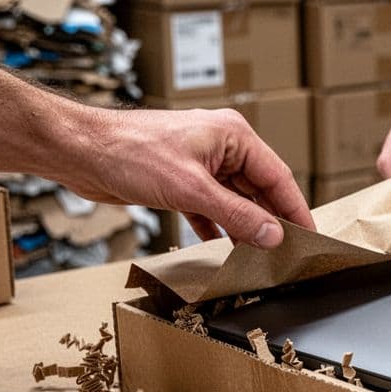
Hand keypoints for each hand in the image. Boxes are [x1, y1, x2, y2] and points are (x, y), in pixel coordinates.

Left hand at [57, 107, 313, 247]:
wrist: (80, 151)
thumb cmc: (129, 152)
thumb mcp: (191, 189)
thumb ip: (236, 214)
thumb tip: (272, 235)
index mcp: (233, 135)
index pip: (278, 176)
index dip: (295, 209)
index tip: (309, 237)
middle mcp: (221, 146)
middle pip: (259, 189)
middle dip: (271, 221)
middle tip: (287, 253)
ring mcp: (200, 163)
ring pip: (236, 200)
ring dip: (245, 226)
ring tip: (260, 256)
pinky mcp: (180, 180)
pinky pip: (211, 207)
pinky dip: (219, 226)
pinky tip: (226, 247)